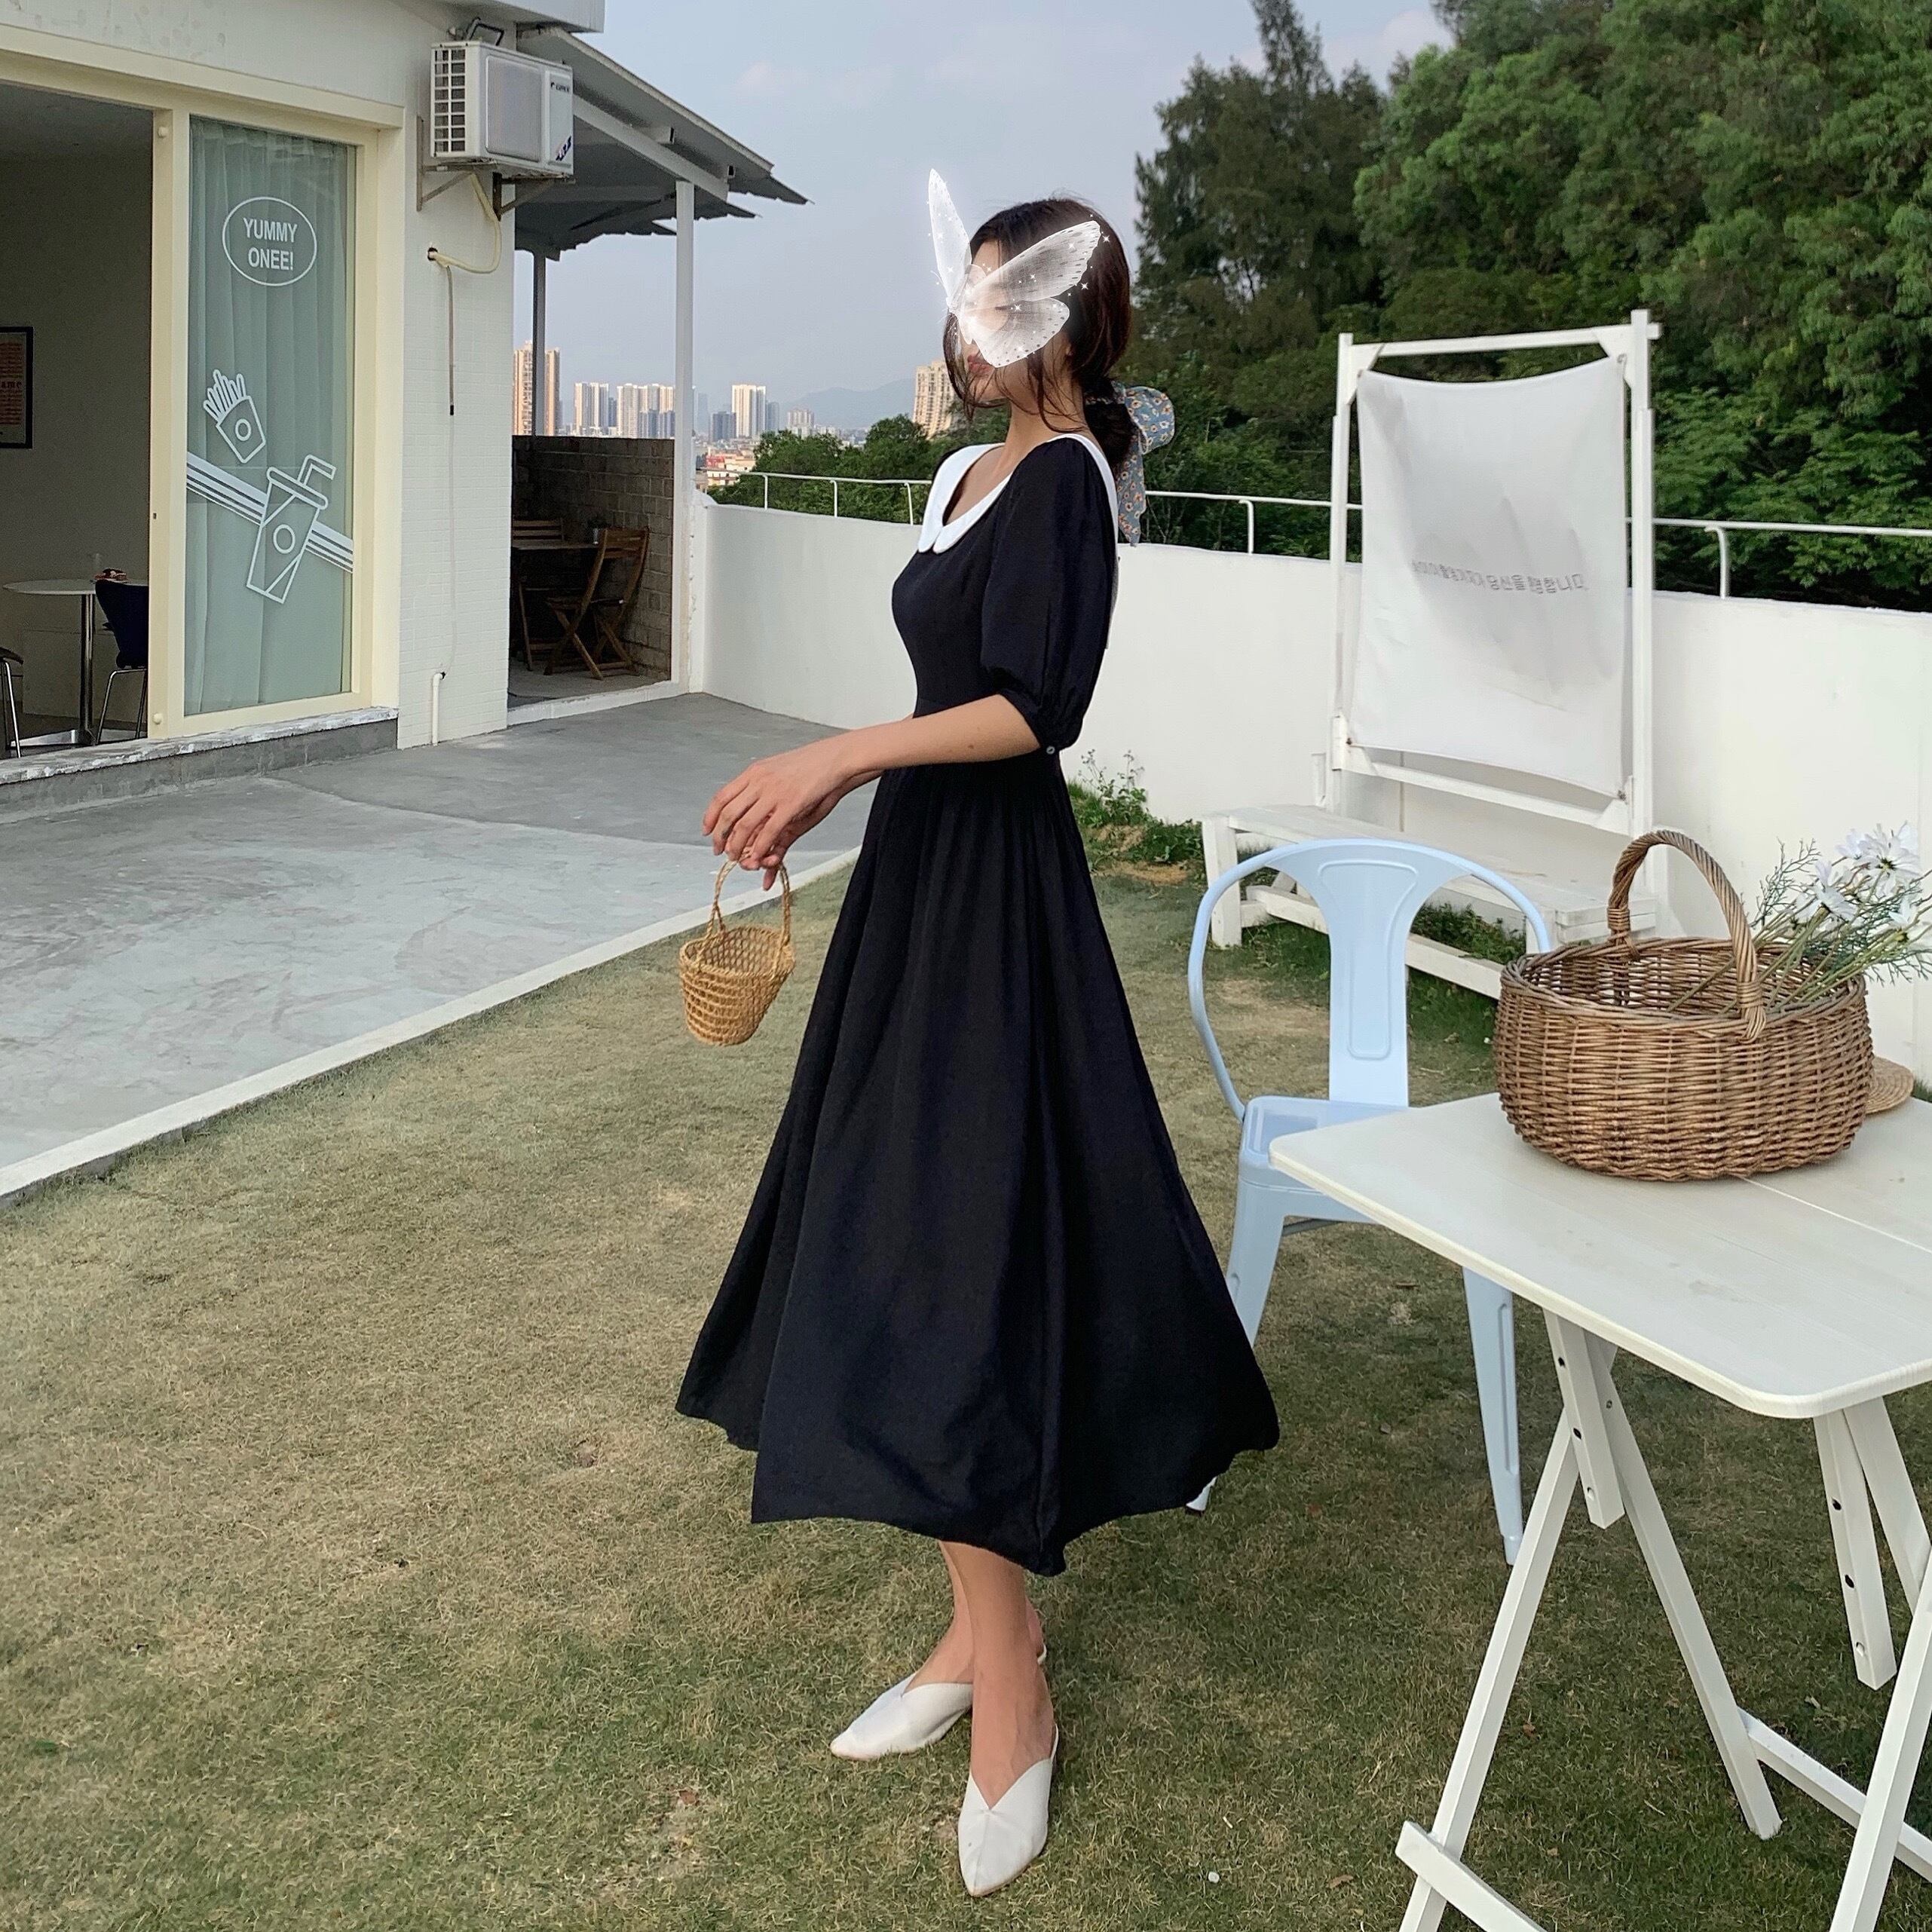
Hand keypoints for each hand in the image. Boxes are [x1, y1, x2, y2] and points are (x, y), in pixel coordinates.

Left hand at [704, 738, 856, 877]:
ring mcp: (774, 793)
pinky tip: (758, 856)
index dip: (710, 817)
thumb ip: (761, 785)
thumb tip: (750, 799)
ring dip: (737, 846)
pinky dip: (760, 848)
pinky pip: (768, 832)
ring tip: (736, 857)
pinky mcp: (791, 805)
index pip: (722, 797)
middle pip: (728, 814)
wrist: (835, 758)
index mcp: (754, 772)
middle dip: (720, 837)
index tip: (707, 830)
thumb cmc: (811, 765)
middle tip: (720, 850)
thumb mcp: (777, 770)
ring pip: (744, 826)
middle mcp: (759, 782)